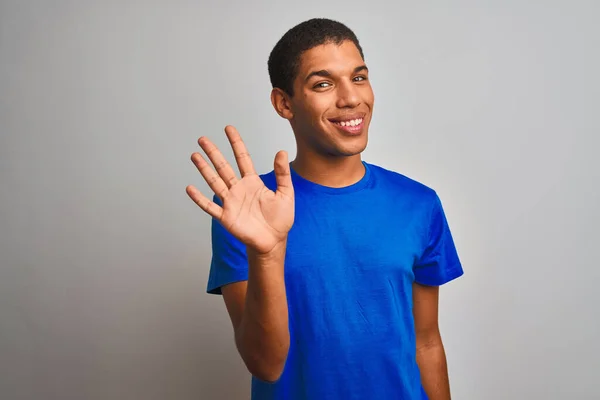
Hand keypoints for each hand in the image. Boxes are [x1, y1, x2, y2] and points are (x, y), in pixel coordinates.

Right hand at [186, 126, 294, 254]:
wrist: (274, 241)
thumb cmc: (281, 219)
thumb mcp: (286, 193)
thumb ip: (282, 174)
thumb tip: (282, 151)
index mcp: (253, 182)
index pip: (242, 158)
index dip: (236, 143)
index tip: (228, 129)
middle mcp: (239, 189)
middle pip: (223, 167)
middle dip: (214, 153)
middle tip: (203, 139)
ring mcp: (231, 202)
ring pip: (215, 182)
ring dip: (204, 169)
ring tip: (195, 156)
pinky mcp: (226, 217)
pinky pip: (210, 206)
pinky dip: (199, 198)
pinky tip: (190, 188)